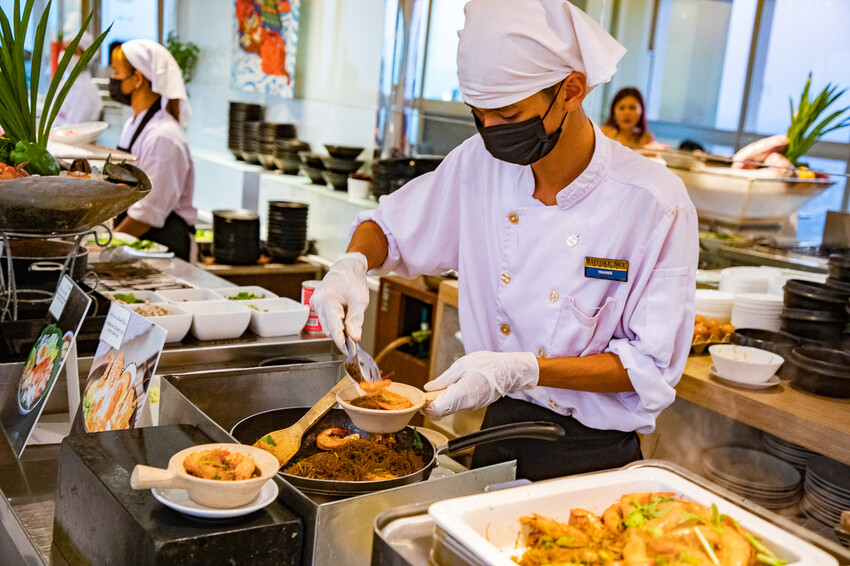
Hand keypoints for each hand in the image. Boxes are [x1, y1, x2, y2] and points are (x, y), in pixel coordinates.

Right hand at [310, 252, 368, 352]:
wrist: (347, 267)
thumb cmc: (354, 281)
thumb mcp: (360, 301)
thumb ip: (356, 320)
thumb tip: (355, 338)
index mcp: (328, 301)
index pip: (334, 329)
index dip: (341, 342)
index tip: (348, 351)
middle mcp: (318, 302)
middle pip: (329, 328)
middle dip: (341, 334)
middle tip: (354, 336)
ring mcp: (315, 303)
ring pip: (327, 325)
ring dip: (338, 327)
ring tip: (349, 316)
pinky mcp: (315, 303)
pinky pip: (325, 318)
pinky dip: (334, 320)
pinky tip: (342, 313)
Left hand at [423, 351, 538, 416]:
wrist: (510, 371)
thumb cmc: (489, 365)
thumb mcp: (462, 365)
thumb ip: (444, 379)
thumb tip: (429, 387)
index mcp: (462, 393)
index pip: (437, 409)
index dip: (426, 405)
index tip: (422, 398)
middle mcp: (467, 404)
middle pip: (442, 411)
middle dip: (433, 403)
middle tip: (430, 390)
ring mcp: (472, 406)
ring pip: (451, 408)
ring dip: (444, 399)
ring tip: (447, 384)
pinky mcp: (476, 405)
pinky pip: (459, 404)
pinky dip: (453, 398)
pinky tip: (456, 386)